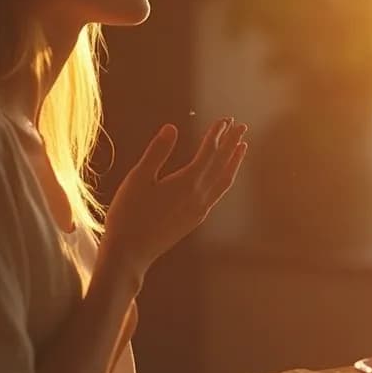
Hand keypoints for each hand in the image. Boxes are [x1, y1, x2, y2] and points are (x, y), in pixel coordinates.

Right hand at [101, 118, 248, 276]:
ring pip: (224, 180)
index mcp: (188, 182)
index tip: (225, 119)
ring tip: (241, 147)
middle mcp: (200, 196)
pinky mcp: (195, 219)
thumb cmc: (129, 214)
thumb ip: (157, 152)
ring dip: (233, 162)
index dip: (217, 134)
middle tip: (241, 126)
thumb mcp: (139, 178)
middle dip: (231, 143)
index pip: (209, 152)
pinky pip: (217, 193)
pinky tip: (222, 176)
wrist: (130, 253)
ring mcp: (200, 209)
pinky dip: (225, 179)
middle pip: (221, 164)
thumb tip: (172, 128)